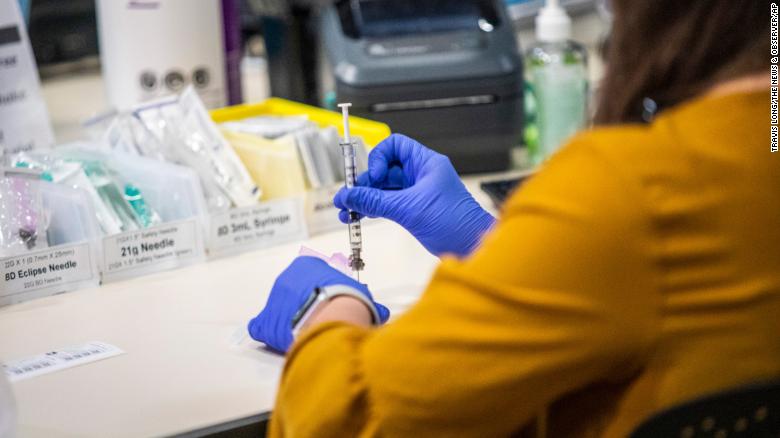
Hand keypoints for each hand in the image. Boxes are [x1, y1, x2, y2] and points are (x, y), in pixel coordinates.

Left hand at [247, 256, 389, 352]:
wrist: (332, 316)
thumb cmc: (348, 300)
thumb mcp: (360, 295)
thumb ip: (362, 301)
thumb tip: (380, 312)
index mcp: (306, 265)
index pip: (312, 276)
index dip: (323, 290)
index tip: (332, 302)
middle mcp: (286, 278)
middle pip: (295, 293)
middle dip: (306, 305)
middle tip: (322, 319)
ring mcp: (273, 300)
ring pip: (281, 310)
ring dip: (291, 320)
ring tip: (308, 333)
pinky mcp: (265, 322)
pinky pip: (261, 326)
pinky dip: (269, 332)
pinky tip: (280, 339)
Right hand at [334, 134, 494, 256]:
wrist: (472, 247)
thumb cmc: (454, 223)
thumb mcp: (408, 209)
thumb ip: (375, 201)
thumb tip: (347, 196)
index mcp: (426, 163)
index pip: (395, 146)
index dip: (378, 158)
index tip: (372, 177)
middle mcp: (421, 174)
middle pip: (385, 169)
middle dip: (365, 183)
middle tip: (348, 198)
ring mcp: (417, 192)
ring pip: (384, 188)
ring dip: (365, 198)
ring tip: (347, 212)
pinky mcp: (414, 209)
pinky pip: (388, 203)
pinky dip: (374, 208)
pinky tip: (359, 216)